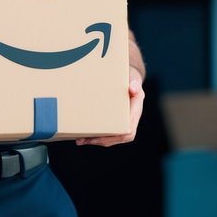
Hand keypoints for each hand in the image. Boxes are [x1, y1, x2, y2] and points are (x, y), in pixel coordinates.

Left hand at [76, 31, 145, 146]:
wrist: (129, 76)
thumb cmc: (129, 76)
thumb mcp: (132, 76)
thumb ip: (134, 82)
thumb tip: (133, 88)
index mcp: (136, 110)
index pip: (130, 128)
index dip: (117, 134)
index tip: (103, 135)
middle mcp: (131, 118)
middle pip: (121, 137)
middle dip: (103, 140)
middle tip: (85, 140)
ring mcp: (123, 120)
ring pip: (114, 138)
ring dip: (97, 141)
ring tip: (80, 140)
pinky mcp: (115, 120)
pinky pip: (108, 133)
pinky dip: (96, 136)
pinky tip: (83, 135)